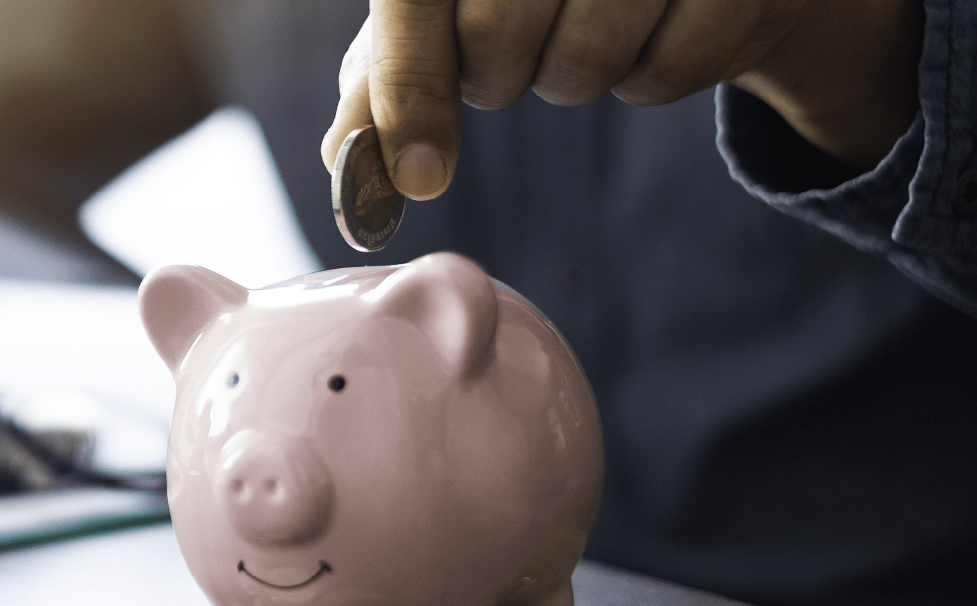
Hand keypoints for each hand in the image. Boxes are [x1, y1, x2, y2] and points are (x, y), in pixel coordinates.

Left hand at [321, 0, 923, 199]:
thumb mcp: (454, 7)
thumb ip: (389, 73)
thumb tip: (344, 159)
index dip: (408, 86)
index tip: (416, 177)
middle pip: (499, 35)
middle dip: (496, 76)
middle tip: (514, 56)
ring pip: (587, 59)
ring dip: (575, 77)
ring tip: (588, 31)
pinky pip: (673, 69)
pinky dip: (654, 77)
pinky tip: (657, 30)